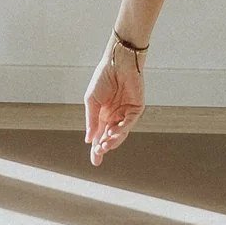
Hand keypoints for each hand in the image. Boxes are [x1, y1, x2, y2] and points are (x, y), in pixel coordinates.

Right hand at [83, 35, 145, 166]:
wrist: (117, 63)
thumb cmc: (102, 79)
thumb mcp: (91, 101)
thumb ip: (91, 120)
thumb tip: (89, 140)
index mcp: (103, 115)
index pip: (100, 136)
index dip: (97, 149)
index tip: (95, 162)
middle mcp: (115, 116)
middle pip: (111, 137)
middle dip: (105, 146)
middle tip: (99, 153)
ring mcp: (126, 113)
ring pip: (121, 133)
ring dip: (113, 140)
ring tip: (105, 144)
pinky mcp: (136, 108)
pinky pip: (130, 122)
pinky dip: (122, 129)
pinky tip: (113, 132)